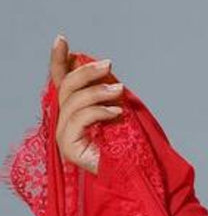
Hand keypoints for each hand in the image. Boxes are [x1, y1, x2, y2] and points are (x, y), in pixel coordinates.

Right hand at [49, 34, 125, 174]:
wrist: (140, 176)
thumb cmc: (133, 145)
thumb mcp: (119, 108)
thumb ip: (106, 91)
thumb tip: (100, 65)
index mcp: (74, 113)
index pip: (60, 83)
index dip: (59, 61)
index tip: (62, 39)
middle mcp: (65, 123)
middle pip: (66, 88)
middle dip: (86, 72)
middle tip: (109, 64)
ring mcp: (65, 137)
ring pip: (73, 102)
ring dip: (98, 92)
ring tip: (120, 92)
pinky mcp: (69, 148)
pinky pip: (80, 119)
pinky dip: (99, 111)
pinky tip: (117, 112)